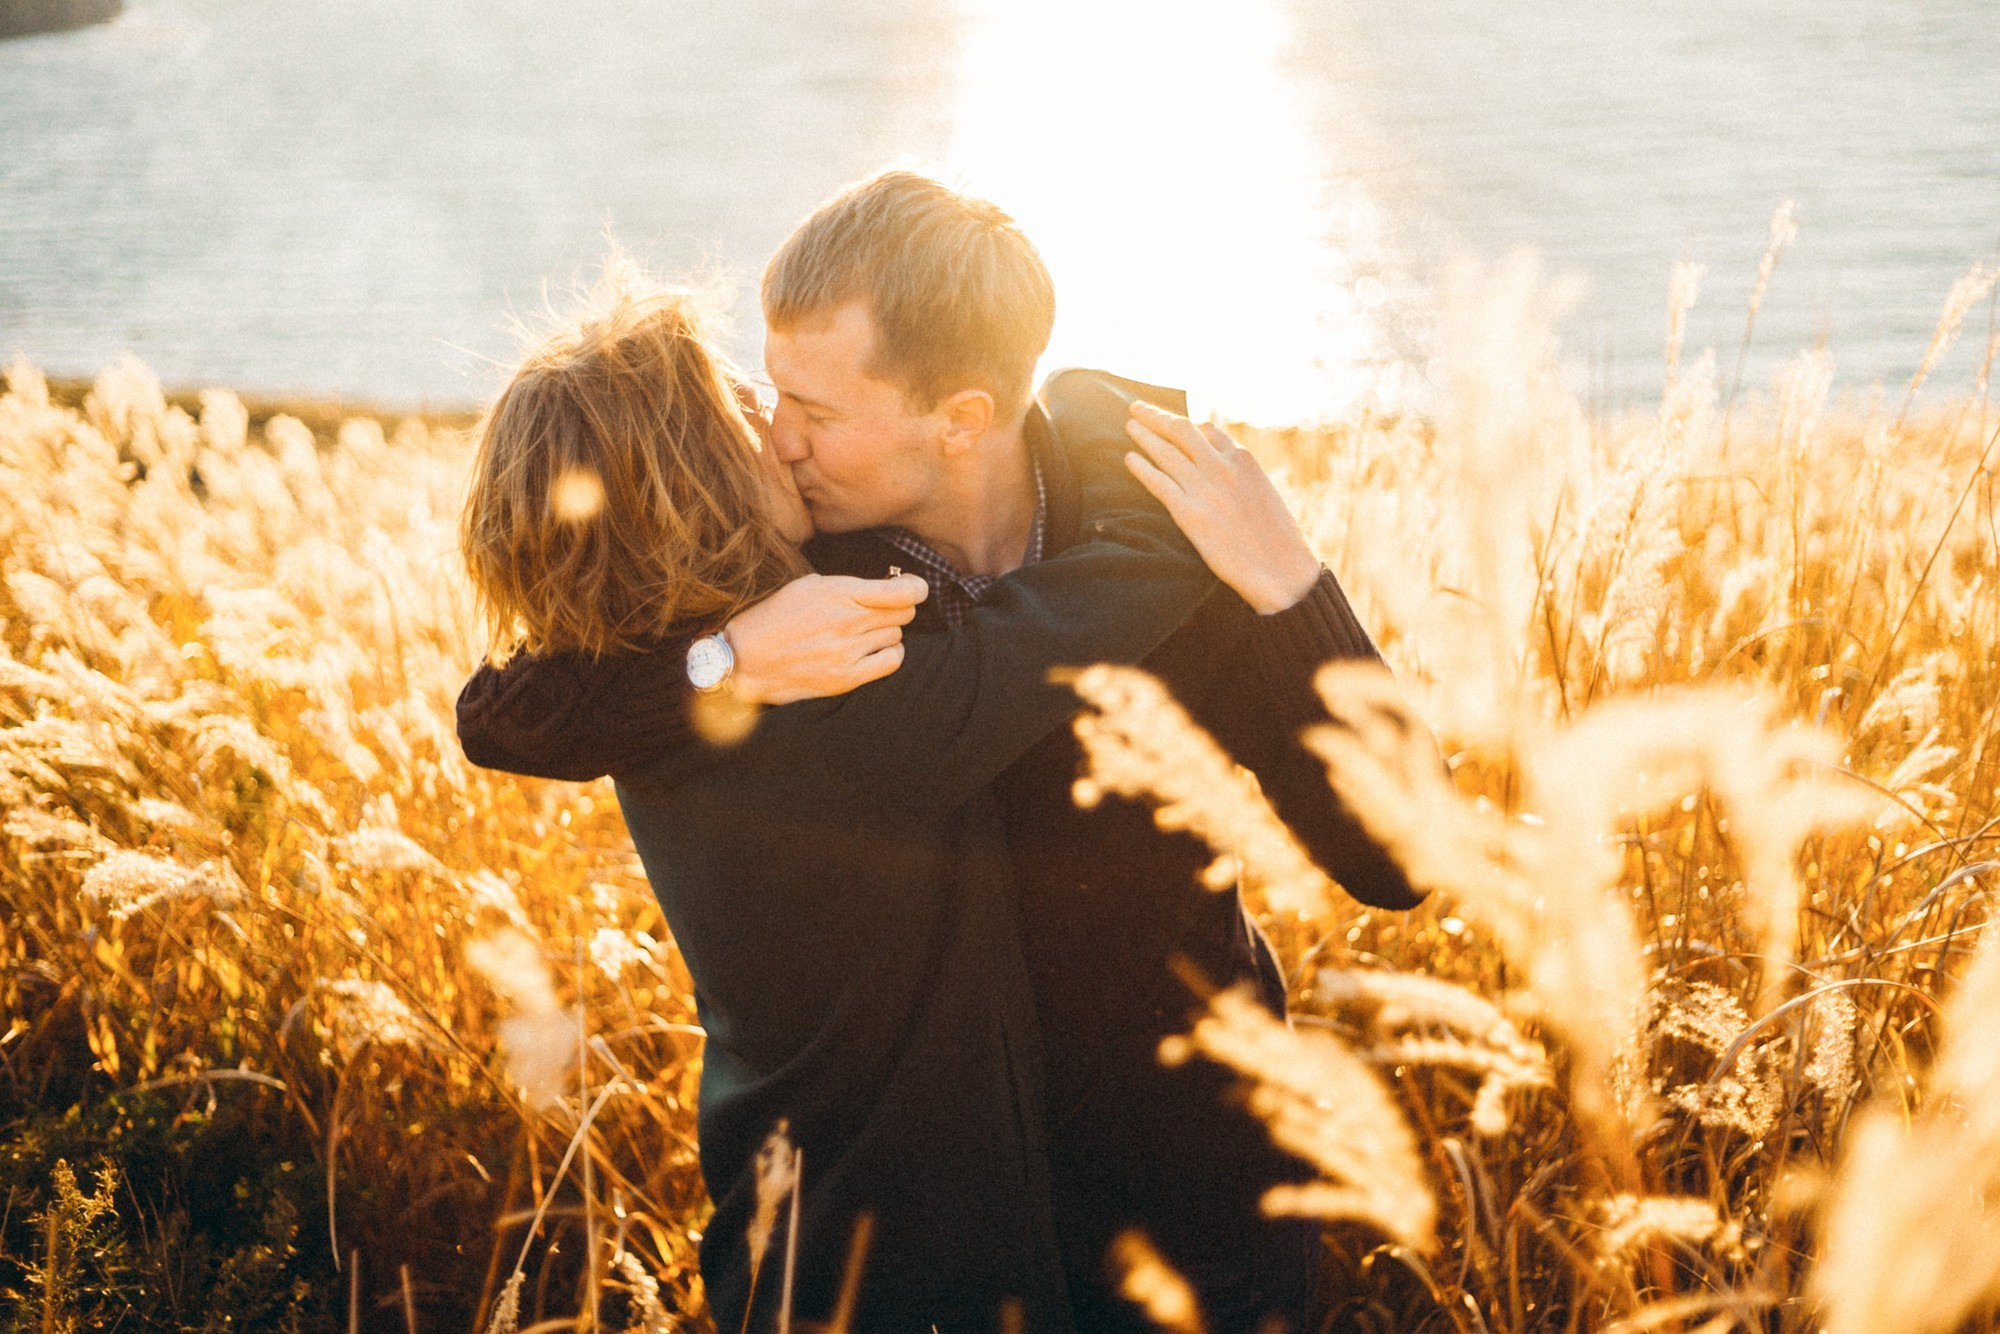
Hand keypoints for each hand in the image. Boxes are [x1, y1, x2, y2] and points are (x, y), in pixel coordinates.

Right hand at [724, 573, 927, 704]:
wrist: (745, 658)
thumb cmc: (775, 617)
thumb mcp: (808, 585)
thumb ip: (849, 586)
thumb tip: (886, 586)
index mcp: (838, 592)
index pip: (903, 591)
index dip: (916, 588)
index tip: (913, 589)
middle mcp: (847, 621)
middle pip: (904, 614)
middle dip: (897, 609)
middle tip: (878, 612)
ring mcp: (847, 651)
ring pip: (897, 636)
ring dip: (887, 633)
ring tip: (864, 633)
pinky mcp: (845, 678)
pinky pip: (891, 662)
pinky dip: (889, 654)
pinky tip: (873, 651)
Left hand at [1123, 401, 1321, 614]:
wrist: (1281, 570)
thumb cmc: (1278, 539)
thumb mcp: (1265, 493)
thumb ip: (1243, 475)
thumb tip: (1228, 470)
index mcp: (1244, 460)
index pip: (1208, 431)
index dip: (1186, 424)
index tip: (1172, 422)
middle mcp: (1222, 467)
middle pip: (1181, 430)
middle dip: (1157, 416)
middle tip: (1137, 407)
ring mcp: (1204, 489)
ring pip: (1166, 451)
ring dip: (1144, 435)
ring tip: (1130, 425)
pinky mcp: (1189, 514)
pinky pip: (1158, 482)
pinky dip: (1141, 467)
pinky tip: (1129, 458)